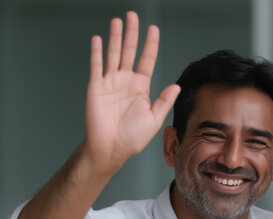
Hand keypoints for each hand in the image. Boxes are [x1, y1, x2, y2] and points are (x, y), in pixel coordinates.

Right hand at [84, 11, 179, 170]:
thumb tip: (176, 86)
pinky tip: (98, 39)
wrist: (111, 148)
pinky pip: (97, 66)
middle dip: (132, 33)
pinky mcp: (96, 87)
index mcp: (140, 87)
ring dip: (116, 37)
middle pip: (130, 51)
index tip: (153, 29)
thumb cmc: (132, 137)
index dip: (150, 44)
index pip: (147, 60)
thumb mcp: (154, 119)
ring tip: (118, 20)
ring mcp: (110, 82)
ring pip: (114, 54)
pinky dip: (97, 52)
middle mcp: (125, 81)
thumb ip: (164, 101)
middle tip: (133, 15)